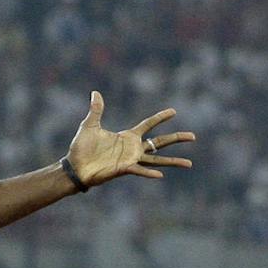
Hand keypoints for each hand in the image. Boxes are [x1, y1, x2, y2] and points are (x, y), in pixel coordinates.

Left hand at [66, 91, 194, 186]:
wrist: (74, 167)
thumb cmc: (81, 149)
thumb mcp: (89, 125)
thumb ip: (96, 110)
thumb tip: (95, 92)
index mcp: (127, 137)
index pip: (148, 125)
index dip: (160, 117)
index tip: (174, 111)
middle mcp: (132, 149)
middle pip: (159, 142)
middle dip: (176, 138)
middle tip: (193, 136)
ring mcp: (130, 160)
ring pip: (156, 160)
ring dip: (172, 161)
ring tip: (189, 163)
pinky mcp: (123, 169)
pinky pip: (139, 170)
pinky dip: (148, 172)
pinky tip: (160, 175)